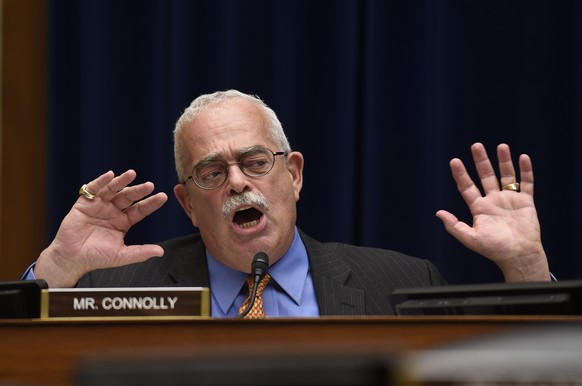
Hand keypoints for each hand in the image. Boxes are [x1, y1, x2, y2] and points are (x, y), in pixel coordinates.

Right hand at [35, 170, 167, 286]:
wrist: (72, 259)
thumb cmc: (97, 258)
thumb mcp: (121, 255)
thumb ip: (140, 252)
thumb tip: (161, 252)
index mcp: (124, 222)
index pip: (140, 210)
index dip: (151, 203)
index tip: (163, 197)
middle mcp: (113, 211)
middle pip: (129, 197)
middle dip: (139, 191)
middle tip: (150, 185)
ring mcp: (99, 205)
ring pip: (113, 189)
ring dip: (122, 181)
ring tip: (131, 174)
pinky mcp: (84, 203)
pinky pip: (93, 189)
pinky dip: (101, 181)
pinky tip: (109, 175)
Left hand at [436, 143, 549, 281]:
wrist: (518, 255)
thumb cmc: (494, 249)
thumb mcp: (470, 238)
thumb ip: (454, 226)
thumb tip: (438, 213)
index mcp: (479, 208)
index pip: (467, 187)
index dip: (461, 174)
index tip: (454, 161)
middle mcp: (493, 200)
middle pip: (486, 176)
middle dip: (481, 161)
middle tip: (476, 146)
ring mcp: (510, 199)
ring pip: (506, 176)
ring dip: (504, 161)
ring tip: (501, 146)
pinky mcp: (525, 202)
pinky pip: (526, 183)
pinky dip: (526, 171)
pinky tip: (523, 157)